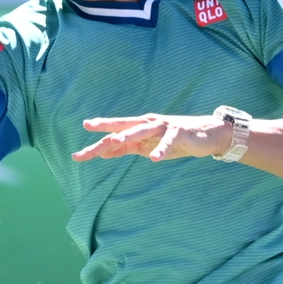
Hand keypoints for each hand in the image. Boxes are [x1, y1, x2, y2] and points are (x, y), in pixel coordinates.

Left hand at [71, 113, 231, 162]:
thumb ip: (126, 148)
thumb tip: (103, 153)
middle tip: (89, 128)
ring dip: (128, 134)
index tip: (77, 154)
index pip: (113, 135)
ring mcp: (162, 127)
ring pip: (141, 130)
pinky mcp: (178, 132)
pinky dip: (161, 150)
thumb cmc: (172, 140)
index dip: (95, 143)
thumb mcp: (145, 147)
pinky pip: (168, 141)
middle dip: (105, 128)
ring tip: (115, 141)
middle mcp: (147, 124)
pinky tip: (154, 159)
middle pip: (122, 127)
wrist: (205, 135)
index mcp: (138, 128)